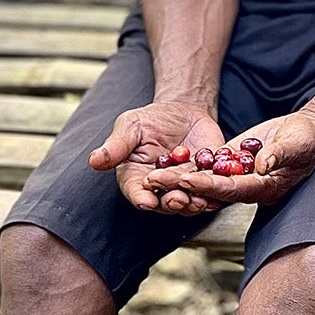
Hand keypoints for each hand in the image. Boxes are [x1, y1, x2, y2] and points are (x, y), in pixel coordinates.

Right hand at [89, 101, 225, 214]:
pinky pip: (212, 190)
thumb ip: (116, 146)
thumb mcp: (131, 126)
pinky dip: (216, 192)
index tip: (146, 201)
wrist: (183, 112)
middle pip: (164, 202)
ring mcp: (184, 187)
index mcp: (136, 179)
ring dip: (194, 203)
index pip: (136, 193)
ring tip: (199, 200)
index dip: (141, 198)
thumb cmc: (150, 120)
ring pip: (189, 201)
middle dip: (171, 202)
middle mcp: (160, 189)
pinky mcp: (208, 181)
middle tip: (177, 199)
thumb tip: (94, 161)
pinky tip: (220, 190)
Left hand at [146, 107, 314, 207]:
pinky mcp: (235, 162)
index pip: (230, 189)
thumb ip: (281, 154)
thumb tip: (263, 165)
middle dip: (182, 186)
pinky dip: (190, 167)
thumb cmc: (309, 137)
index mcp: (264, 188)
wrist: (311, 129)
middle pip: (210, 190)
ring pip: (206, 180)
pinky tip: (169, 163)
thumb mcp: (299, 143)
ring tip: (153, 175)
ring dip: (180, 179)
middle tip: (154, 180)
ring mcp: (240, 175)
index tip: (185, 181)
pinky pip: (210, 167)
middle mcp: (248, 186)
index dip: (207, 186)